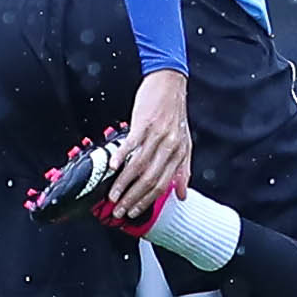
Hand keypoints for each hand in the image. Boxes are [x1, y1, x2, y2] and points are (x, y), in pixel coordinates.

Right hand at [106, 69, 192, 218]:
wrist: (170, 84)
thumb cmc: (175, 114)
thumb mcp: (185, 143)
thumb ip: (183, 170)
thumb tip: (182, 195)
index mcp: (179, 154)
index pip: (162, 185)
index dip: (147, 201)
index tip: (134, 212)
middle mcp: (169, 146)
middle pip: (149, 180)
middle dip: (132, 198)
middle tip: (119, 210)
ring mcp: (157, 135)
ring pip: (139, 166)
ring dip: (123, 184)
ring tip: (112, 196)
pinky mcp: (144, 122)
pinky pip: (132, 144)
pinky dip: (121, 157)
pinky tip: (112, 167)